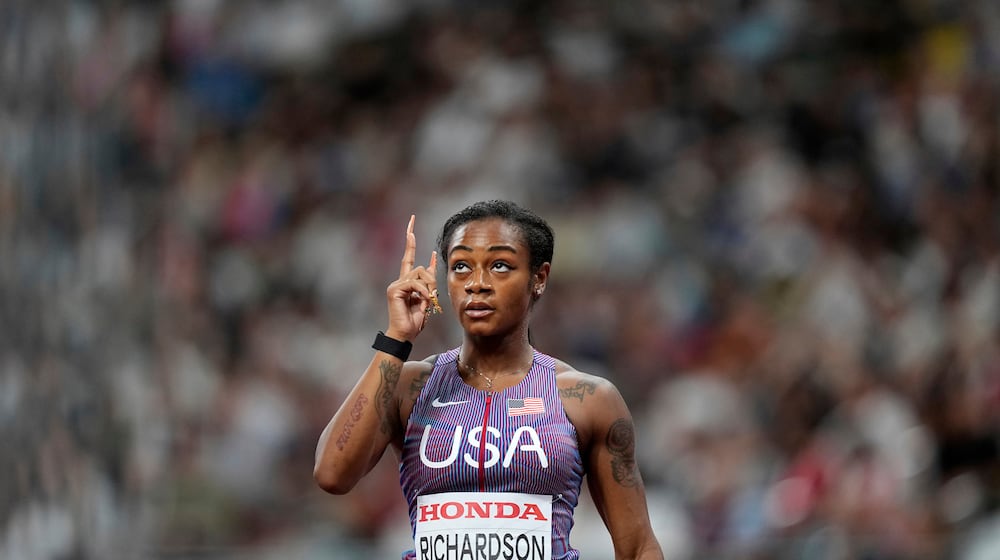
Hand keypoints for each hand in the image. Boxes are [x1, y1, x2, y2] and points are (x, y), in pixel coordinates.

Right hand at [385, 215, 437, 341]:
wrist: (406, 334)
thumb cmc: (416, 320)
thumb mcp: (428, 297)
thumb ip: (429, 280)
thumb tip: (432, 259)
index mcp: (407, 281)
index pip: (408, 257)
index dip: (410, 241)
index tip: (411, 224)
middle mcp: (399, 280)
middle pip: (421, 267)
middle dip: (431, 280)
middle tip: (432, 297)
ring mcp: (396, 284)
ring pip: (419, 274)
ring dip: (428, 288)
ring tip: (427, 301)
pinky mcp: (394, 289)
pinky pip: (415, 283)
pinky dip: (423, 292)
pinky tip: (423, 302)